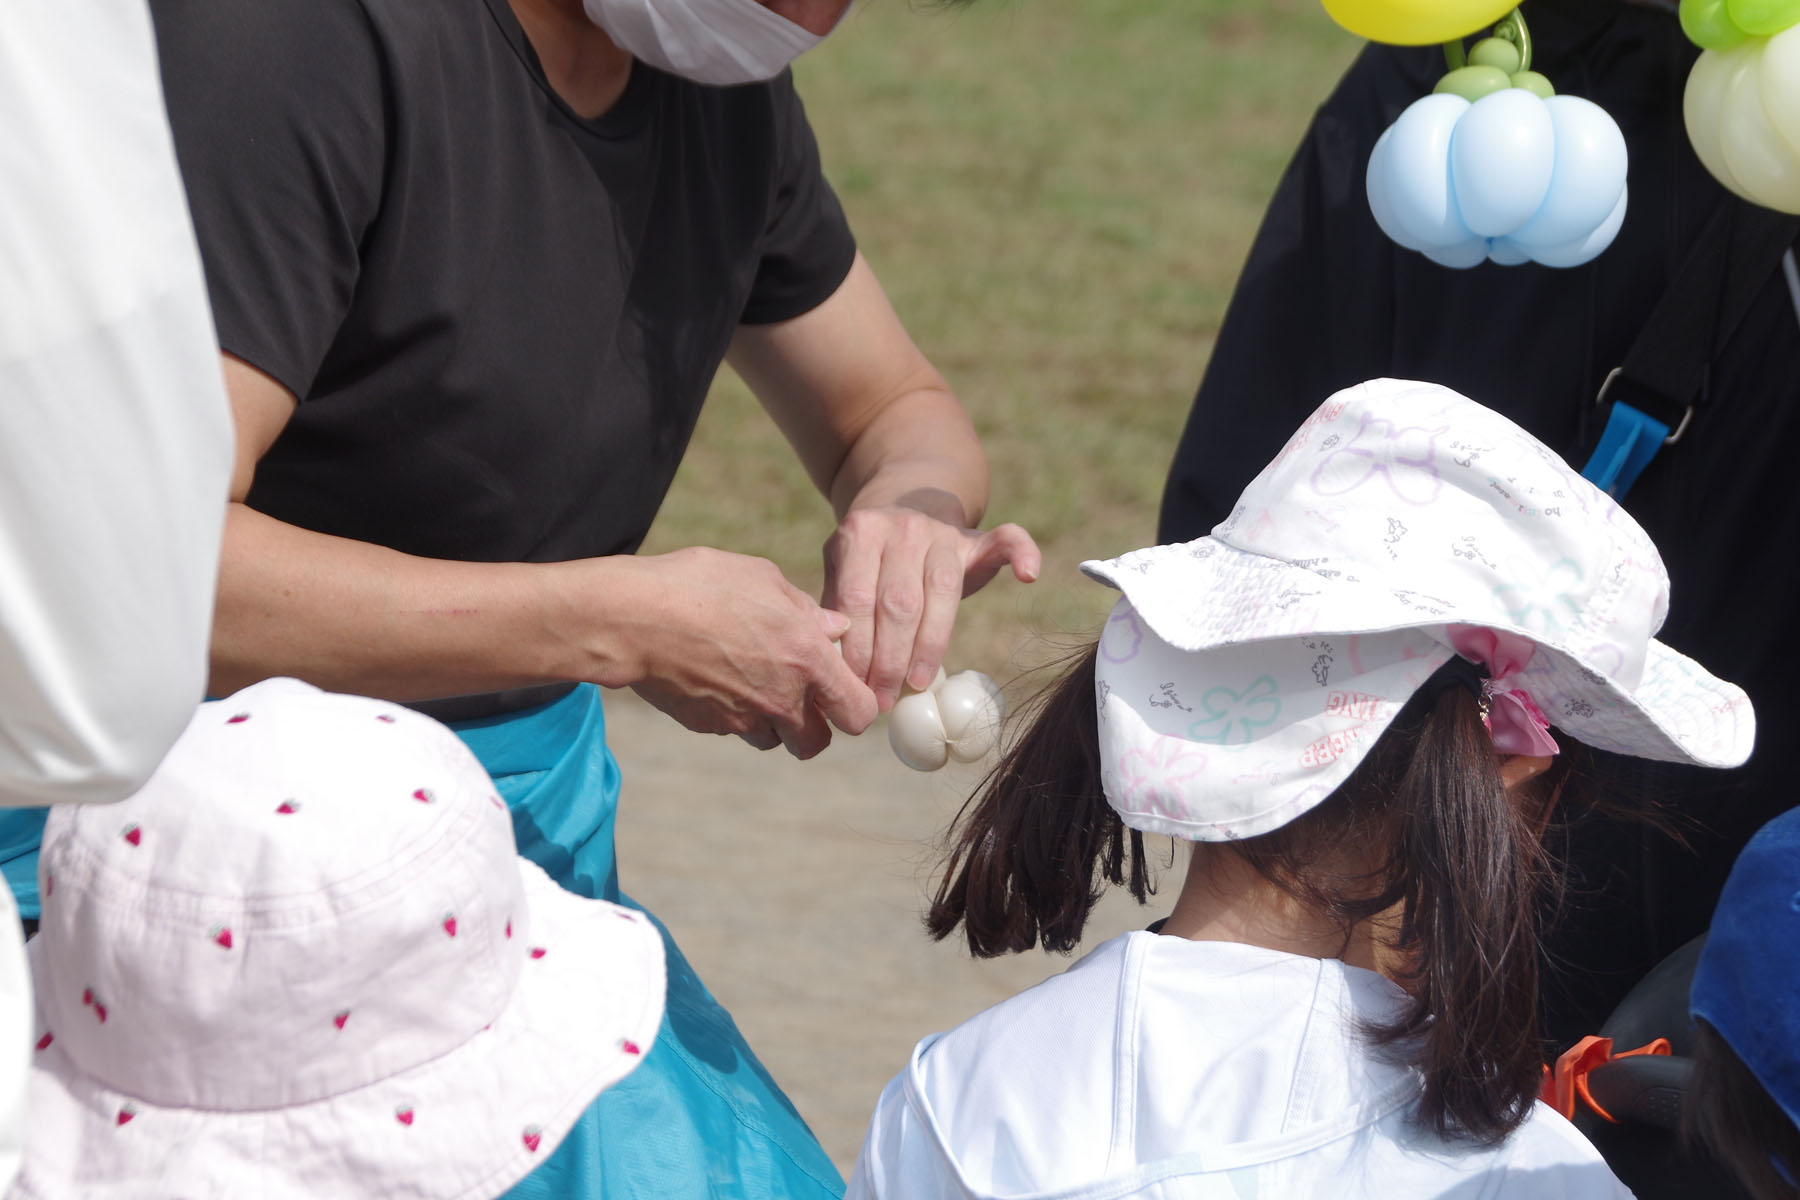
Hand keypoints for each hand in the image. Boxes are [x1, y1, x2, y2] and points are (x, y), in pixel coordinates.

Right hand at [623, 548, 878, 758]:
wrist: (634, 618)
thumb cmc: (701, 586)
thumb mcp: (762, 579)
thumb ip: (806, 610)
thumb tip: (835, 629)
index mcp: (808, 660)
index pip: (858, 713)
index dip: (856, 706)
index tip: (844, 691)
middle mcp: (782, 699)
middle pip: (817, 743)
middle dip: (814, 726)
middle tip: (801, 697)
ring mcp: (743, 718)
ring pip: (774, 739)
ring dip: (773, 722)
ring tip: (753, 681)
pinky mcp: (710, 725)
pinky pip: (735, 728)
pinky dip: (735, 714)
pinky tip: (719, 678)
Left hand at [822, 507, 1039, 710]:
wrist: (906, 506)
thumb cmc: (872, 560)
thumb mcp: (843, 571)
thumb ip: (838, 606)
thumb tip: (833, 662)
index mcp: (859, 533)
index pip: (858, 599)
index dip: (859, 649)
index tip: (858, 687)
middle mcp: (902, 527)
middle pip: (899, 602)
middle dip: (890, 659)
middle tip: (883, 699)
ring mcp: (942, 530)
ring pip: (941, 589)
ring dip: (930, 645)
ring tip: (917, 684)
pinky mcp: (976, 537)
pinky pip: (1006, 539)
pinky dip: (1021, 552)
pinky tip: (1028, 575)